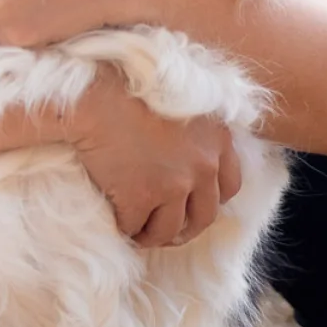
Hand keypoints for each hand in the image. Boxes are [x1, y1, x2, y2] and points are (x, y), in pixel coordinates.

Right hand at [68, 77, 241, 250]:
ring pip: (168, 229)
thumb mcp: (186, 104)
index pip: (230, 185)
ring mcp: (174, 184)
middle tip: (168, 230)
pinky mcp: (141, 197)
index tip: (194, 204)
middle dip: (186, 228)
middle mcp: (203, 166)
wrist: (97, 95)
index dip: (210, 200)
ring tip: (140, 232)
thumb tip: (194, 161)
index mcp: (217, 141)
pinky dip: (126, 228)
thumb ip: (200, 133)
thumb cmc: (133, 91)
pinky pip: (134, 226)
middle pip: (204, 215)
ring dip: (154, 235)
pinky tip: (118, 222)